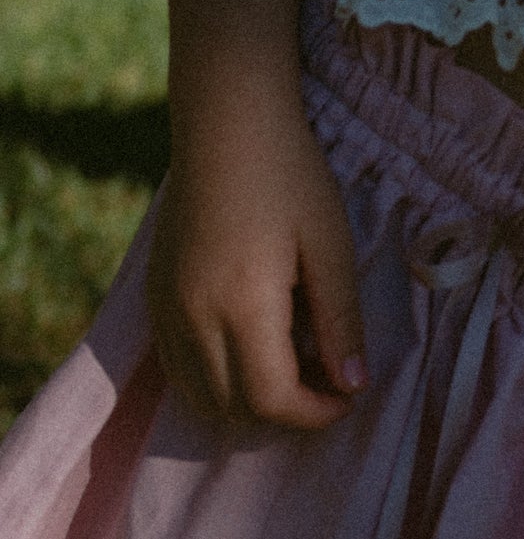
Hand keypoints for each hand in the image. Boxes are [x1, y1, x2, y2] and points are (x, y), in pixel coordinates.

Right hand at [148, 97, 367, 429]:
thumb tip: (353, 386)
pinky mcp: (155, 297)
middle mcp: (193, 316)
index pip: (273, 400)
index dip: (315, 414)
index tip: (348, 397)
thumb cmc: (290, 177)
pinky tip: (253, 351)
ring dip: (248, 403)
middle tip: (326, 383)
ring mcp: (167, 308)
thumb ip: (340, 321)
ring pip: (200, 396)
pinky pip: (177, 368)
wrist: (226, 124)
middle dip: (286, 413)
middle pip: (234, 409)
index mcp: (242, 304)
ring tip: (293, 368)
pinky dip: (215, 381)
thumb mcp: (331, 246)